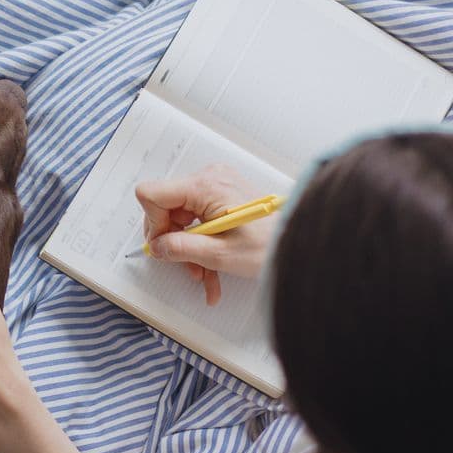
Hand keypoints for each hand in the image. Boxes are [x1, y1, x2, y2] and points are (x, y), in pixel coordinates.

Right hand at [135, 164, 272, 305]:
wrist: (301, 242)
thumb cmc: (270, 245)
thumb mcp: (217, 254)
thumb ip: (178, 248)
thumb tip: (155, 247)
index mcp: (205, 186)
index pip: (152, 194)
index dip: (153, 223)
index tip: (163, 245)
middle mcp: (209, 179)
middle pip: (167, 208)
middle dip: (174, 241)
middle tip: (186, 265)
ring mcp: (218, 186)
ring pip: (183, 219)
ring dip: (189, 248)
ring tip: (205, 274)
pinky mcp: (224, 196)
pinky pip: (200, 220)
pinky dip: (202, 244)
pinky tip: (212, 270)